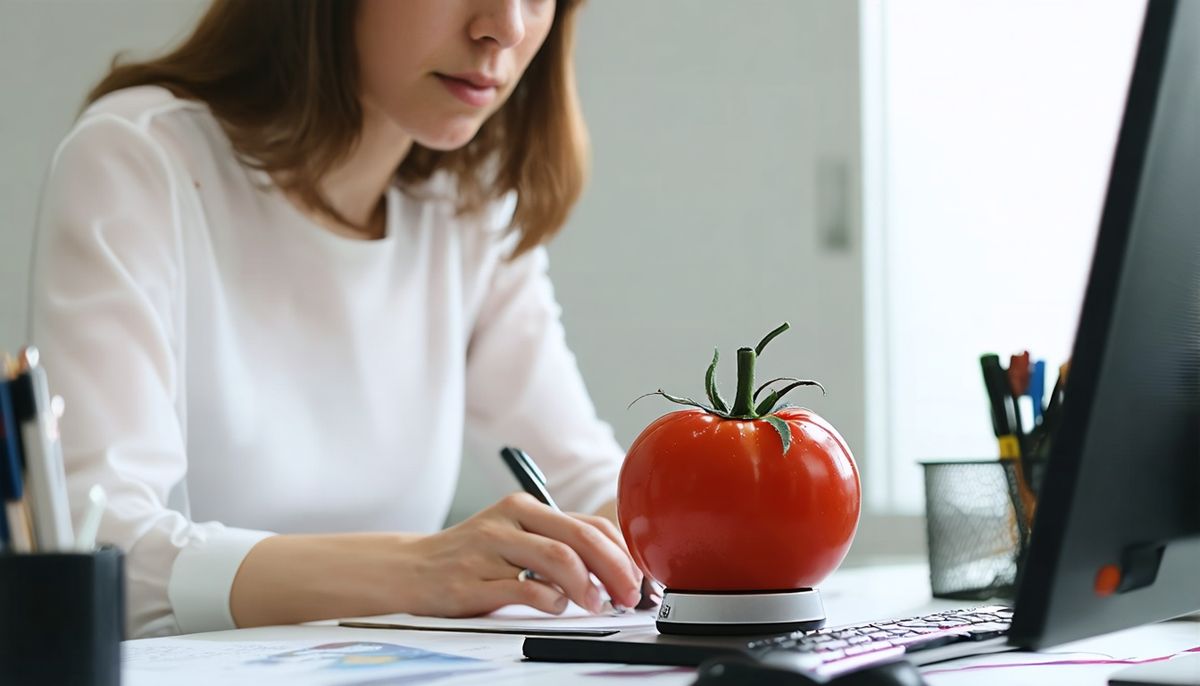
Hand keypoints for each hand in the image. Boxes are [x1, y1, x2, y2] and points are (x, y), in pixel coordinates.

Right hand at [395, 493, 642, 616]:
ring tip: (597, 604)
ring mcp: (487, 549)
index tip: (637, 578)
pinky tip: (556, 607)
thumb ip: (558, 547)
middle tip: (627, 595)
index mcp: (524, 508)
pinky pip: (523, 589)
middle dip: (614, 569)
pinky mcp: (470, 581)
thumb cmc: (471, 558)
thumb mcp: (516, 540)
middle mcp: (507, 521)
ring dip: (586, 586)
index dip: (621, 552)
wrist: (411, 569)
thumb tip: (614, 572)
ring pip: (555, 558)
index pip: (588, 524)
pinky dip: (550, 600)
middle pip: (577, 538)